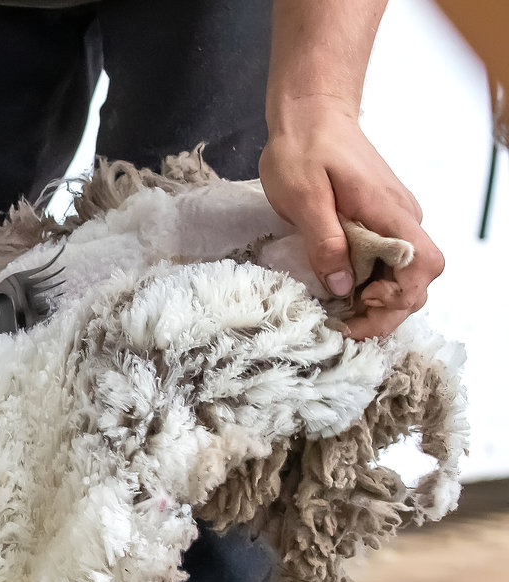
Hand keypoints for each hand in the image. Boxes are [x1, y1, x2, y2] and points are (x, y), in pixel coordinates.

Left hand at [259, 98, 444, 339]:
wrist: (311, 113)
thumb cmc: (304, 148)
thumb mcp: (303, 197)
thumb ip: (324, 241)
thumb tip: (339, 286)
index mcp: (390, 212)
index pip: (423, 265)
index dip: (397, 298)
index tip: (356, 307)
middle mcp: (402, 218)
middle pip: (417, 279)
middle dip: (384, 311)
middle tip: (340, 323)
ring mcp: (393, 219)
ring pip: (401, 273)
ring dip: (373, 300)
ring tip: (334, 312)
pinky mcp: (379, 220)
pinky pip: (384, 260)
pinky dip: (366, 282)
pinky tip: (335, 288)